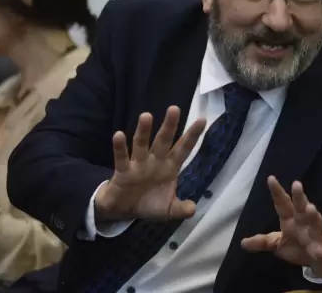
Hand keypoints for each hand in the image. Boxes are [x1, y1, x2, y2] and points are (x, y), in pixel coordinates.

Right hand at [94, 106, 206, 222]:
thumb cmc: (149, 203)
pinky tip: (118, 135)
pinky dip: (120, 147)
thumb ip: (181, 209)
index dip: (192, 136)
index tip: (202, 120)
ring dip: (144, 131)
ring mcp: (138, 164)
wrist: (124, 211)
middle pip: (163, 141)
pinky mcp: (123, 171)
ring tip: (146, 116)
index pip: (183, 149)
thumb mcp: (168, 210)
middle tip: (175, 108)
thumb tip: (193, 209)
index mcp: (169, 167)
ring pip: (142, 144)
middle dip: (169, 126)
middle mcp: (155, 161)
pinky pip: (121, 158)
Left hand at [242, 177, 321, 281]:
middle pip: (301, 207)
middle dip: (299, 196)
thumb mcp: (277, 243)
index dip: (277, 192)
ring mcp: (315, 235)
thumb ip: (262, 242)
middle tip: (296, 184)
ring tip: (311, 209)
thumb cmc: (297, 244)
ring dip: (314, 216)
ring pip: (316, 223)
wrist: (321, 258)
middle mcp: (303, 223)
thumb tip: (242, 243)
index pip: (283, 203)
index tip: (271, 178)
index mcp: (290, 219)